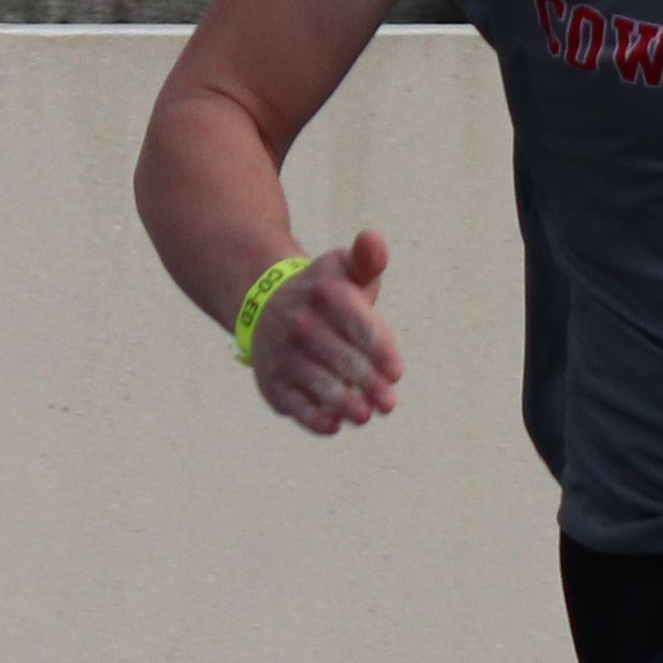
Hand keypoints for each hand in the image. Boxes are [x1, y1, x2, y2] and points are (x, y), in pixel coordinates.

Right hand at [252, 230, 403, 434]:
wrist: (266, 303)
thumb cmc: (325, 291)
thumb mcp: (344, 269)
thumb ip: (367, 258)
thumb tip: (373, 238)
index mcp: (324, 294)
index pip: (359, 325)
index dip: (381, 351)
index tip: (397, 372)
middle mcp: (299, 323)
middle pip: (341, 359)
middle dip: (369, 384)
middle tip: (388, 403)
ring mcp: (283, 353)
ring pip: (318, 383)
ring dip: (343, 404)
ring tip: (364, 414)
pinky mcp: (272, 381)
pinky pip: (293, 403)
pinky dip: (312, 417)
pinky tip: (333, 424)